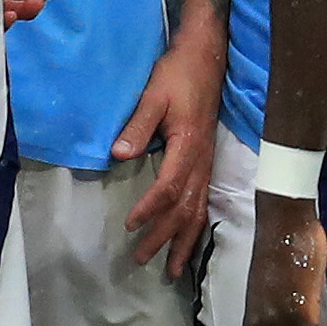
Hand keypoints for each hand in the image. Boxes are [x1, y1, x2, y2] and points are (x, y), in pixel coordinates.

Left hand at [112, 24, 224, 274]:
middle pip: (185, 209)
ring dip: (183, 241)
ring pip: (198, 211)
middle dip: (164, 237)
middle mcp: (201, 161)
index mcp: (188, 146)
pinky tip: (188, 240)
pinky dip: (196, 226)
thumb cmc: (178, 74)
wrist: (208, 58)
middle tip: (142, 259)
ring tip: (170, 268)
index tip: (130, 225)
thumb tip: (118, 154)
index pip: (169, 188)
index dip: (150, 209)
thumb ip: (137, 125)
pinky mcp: (207, 162)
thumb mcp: (153, 95)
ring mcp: (207, 163)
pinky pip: (204, 202)